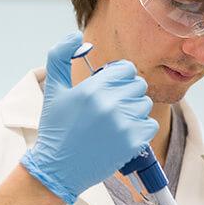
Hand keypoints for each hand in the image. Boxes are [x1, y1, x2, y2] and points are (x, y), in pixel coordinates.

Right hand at [21, 32, 157, 203]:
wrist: (58, 168)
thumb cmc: (56, 128)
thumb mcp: (53, 89)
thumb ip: (59, 56)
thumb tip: (75, 36)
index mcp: (93, 88)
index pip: (127, 69)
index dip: (120, 76)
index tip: (111, 87)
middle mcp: (110, 104)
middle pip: (139, 85)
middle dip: (128, 93)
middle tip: (112, 106)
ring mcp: (123, 124)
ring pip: (145, 105)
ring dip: (134, 111)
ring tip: (115, 121)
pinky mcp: (132, 143)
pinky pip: (150, 125)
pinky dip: (140, 129)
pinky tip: (123, 134)